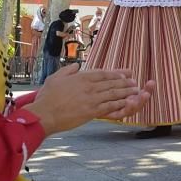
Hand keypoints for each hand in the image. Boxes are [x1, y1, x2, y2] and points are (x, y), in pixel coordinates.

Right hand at [30, 66, 153, 134]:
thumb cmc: (48, 97)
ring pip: (113, 94)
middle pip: (111, 83)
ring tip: (135, 91)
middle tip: (134, 81)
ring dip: (126, 92)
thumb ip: (68, 70)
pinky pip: (109, 106)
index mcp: (81, 77)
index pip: (103, 73)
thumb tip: (77, 66)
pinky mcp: (91, 112)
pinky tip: (127, 103)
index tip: (125, 73)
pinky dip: (120, 104)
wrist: (44, 114)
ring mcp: (91, 99)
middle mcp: (89, 86)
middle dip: (125, 82)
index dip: (116, 73)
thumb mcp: (56, 77)